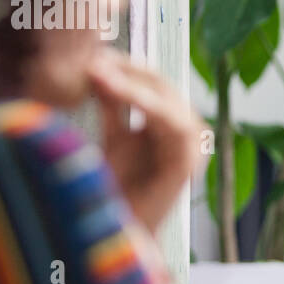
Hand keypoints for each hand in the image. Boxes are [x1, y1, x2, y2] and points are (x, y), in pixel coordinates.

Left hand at [86, 47, 205, 235]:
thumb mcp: (112, 135)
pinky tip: (112, 88)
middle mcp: (185, 132)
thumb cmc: (111, 189)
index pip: (151, 82)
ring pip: (167, 98)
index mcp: (168, 125)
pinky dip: (144, 102)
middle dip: (127, 68)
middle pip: (161, 84)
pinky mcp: (188, 162)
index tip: (92, 52)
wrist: (113, 231)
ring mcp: (191, 148)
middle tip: (92, 57)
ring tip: (97, 70)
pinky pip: (171, 122)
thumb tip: (100, 62)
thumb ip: (113, 102)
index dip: (124, 65)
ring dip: (132, 81)